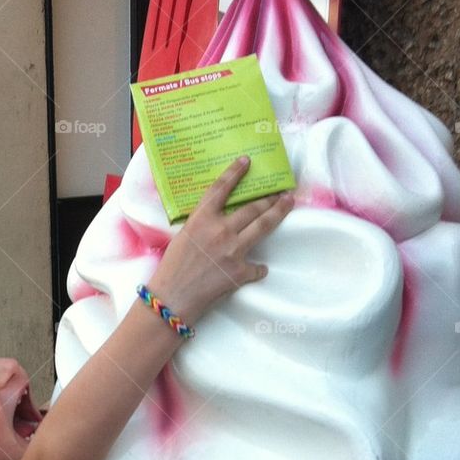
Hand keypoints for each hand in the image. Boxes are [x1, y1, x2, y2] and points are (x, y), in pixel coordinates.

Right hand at [149, 158, 293, 324]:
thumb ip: (203, 225)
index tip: (247, 162)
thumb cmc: (172, 268)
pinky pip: (258, 266)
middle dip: (268, 197)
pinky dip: (259, 268)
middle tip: (279, 191)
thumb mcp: (184, 237)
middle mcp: (220, 230)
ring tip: (287, 203)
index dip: (235, 172)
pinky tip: (258, 269)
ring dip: (278, 212)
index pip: (221, 188)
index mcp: (201, 219)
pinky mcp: (240, 271)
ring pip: (263, 225)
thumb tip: (220, 220)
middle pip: (252, 207)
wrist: (172, 298)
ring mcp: (233, 250)